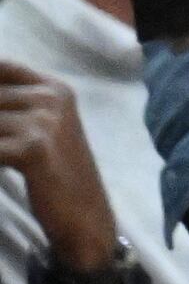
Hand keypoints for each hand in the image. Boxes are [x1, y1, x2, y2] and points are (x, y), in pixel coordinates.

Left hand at [0, 62, 116, 272]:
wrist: (85, 215)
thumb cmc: (58, 175)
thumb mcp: (44, 130)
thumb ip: (17, 108)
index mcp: (55, 88)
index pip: (2, 68)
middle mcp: (52, 96)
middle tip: (1, 144)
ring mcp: (44, 120)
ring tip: (0, 154)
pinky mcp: (33, 148)